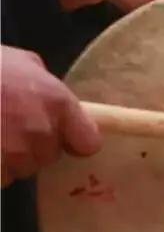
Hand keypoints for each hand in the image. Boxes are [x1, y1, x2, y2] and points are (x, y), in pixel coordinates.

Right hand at [1, 46, 101, 187]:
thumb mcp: (20, 61)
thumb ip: (42, 81)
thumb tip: (47, 90)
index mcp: (57, 103)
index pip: (88, 142)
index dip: (75, 141)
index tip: (65, 138)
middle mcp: (41, 133)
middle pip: (47, 156)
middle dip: (30, 145)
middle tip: (6, 125)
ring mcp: (14, 156)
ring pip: (19, 170)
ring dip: (6, 158)